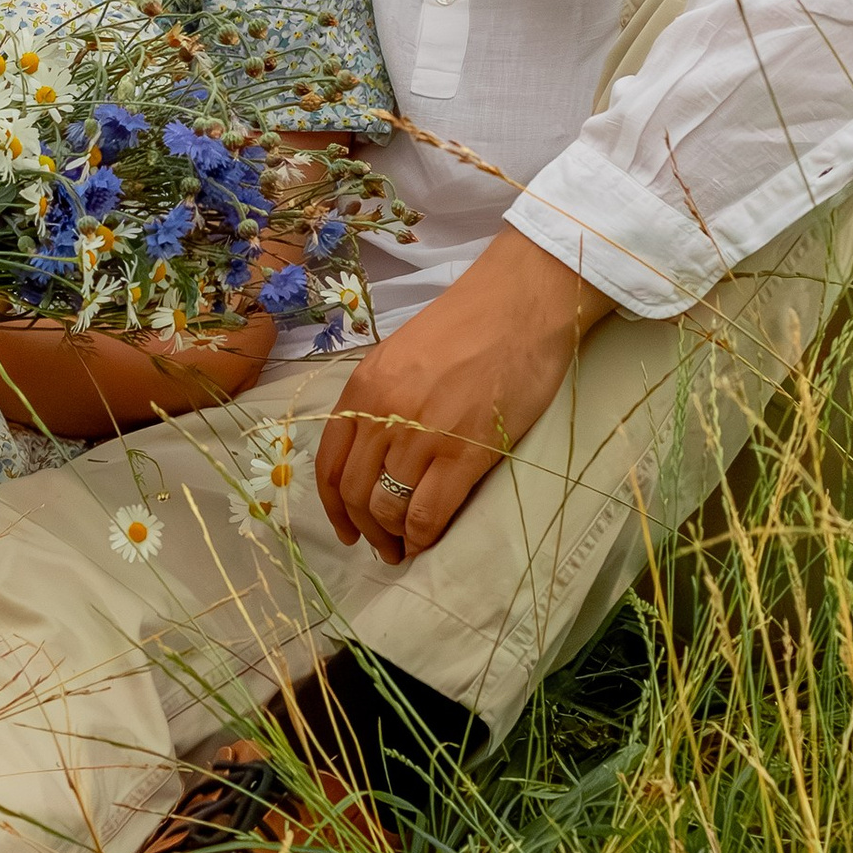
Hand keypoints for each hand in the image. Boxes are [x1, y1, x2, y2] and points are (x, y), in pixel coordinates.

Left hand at [316, 229, 611, 564]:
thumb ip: (382, 400)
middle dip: (364, 529)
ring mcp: (421, 434)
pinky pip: (428, 512)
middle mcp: (382, 412)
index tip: (346, 529)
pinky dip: (422, 536)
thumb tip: (377, 454)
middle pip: (355, 492)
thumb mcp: (404, 356)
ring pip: (387, 507)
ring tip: (405, 549)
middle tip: (382, 547)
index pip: (329, 464)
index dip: (334, 507)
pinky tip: (428, 542)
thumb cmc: (472, 325)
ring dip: (392, 538)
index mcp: (363, 387)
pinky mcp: (464, 452)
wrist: (522, 304)